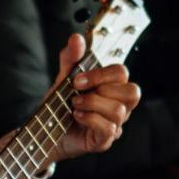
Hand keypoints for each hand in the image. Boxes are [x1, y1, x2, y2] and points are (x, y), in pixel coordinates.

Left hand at [49, 33, 140, 161]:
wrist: (46, 130)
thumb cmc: (60, 105)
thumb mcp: (63, 77)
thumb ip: (71, 58)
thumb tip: (77, 38)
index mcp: (112, 87)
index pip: (122, 73)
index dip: (101, 74)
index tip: (77, 79)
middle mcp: (119, 105)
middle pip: (132, 92)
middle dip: (101, 88)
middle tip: (78, 92)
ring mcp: (115, 124)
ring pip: (119, 110)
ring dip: (92, 104)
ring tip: (75, 105)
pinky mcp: (105, 140)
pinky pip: (109, 128)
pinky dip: (90, 119)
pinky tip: (77, 116)